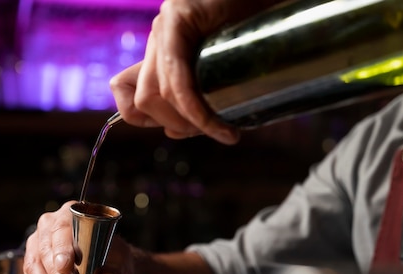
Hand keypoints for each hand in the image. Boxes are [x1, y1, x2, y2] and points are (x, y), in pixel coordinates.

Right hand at [23, 201, 127, 273]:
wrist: (106, 267)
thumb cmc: (111, 257)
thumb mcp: (120, 263)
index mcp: (71, 214)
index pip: (62, 229)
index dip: (62, 249)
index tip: (66, 268)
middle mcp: (49, 226)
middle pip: (45, 250)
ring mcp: (37, 244)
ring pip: (34, 268)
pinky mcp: (33, 265)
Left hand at [110, 0, 274, 143]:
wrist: (276, 0)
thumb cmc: (256, 36)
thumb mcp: (217, 72)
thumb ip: (191, 96)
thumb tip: (173, 131)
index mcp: (159, 54)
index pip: (126, 97)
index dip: (150, 122)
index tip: (183, 131)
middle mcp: (156, 40)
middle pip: (144, 101)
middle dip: (178, 127)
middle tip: (216, 131)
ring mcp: (163, 26)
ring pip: (156, 94)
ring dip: (190, 123)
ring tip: (224, 129)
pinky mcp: (177, 17)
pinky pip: (177, 78)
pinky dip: (196, 110)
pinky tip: (221, 125)